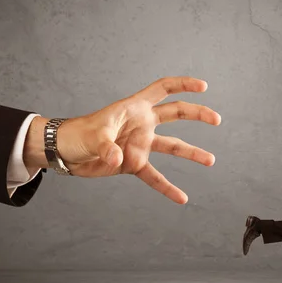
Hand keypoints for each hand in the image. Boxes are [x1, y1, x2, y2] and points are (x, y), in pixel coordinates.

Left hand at [24, 76, 220, 203]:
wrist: (64, 152)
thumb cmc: (77, 134)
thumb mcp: (92, 136)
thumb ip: (107, 146)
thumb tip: (119, 159)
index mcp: (134, 108)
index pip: (163, 89)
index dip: (183, 84)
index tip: (203, 87)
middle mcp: (142, 124)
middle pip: (176, 113)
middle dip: (197, 114)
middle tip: (216, 119)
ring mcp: (140, 144)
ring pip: (173, 145)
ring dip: (192, 153)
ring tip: (211, 160)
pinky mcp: (134, 163)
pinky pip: (155, 177)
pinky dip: (167, 188)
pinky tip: (182, 197)